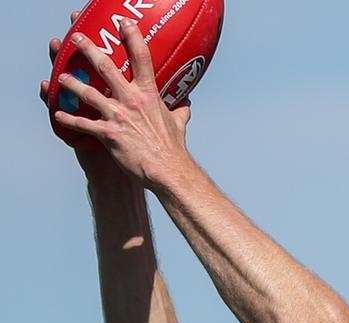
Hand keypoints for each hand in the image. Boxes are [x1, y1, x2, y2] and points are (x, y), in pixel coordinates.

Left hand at [50, 19, 192, 189]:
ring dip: (71, 83)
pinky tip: (58, 114)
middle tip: (75, 38)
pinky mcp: (108, 134)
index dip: (132, 36)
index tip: (123, 23)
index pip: (141, 57)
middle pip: (105, 66)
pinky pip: (83, 124)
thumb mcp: (179, 124)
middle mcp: (130, 100)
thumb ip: (180, 111)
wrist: (167, 170)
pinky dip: (69, 119)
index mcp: (148, 94)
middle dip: (88, 48)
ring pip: (88, 92)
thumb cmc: (173, 148)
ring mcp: (118, 116)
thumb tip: (186, 105)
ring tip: (61, 77)